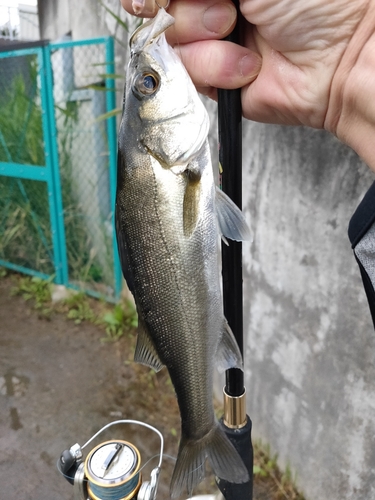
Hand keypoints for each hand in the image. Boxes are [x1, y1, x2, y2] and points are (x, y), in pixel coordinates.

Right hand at [121, 0, 374, 169]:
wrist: (342, 55)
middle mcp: (212, 2)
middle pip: (158, 6)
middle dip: (185, 7)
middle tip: (226, 6)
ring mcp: (212, 40)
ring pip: (169, 41)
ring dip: (203, 36)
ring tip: (238, 29)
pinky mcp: (215, 78)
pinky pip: (188, 73)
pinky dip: (216, 67)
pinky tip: (246, 63)